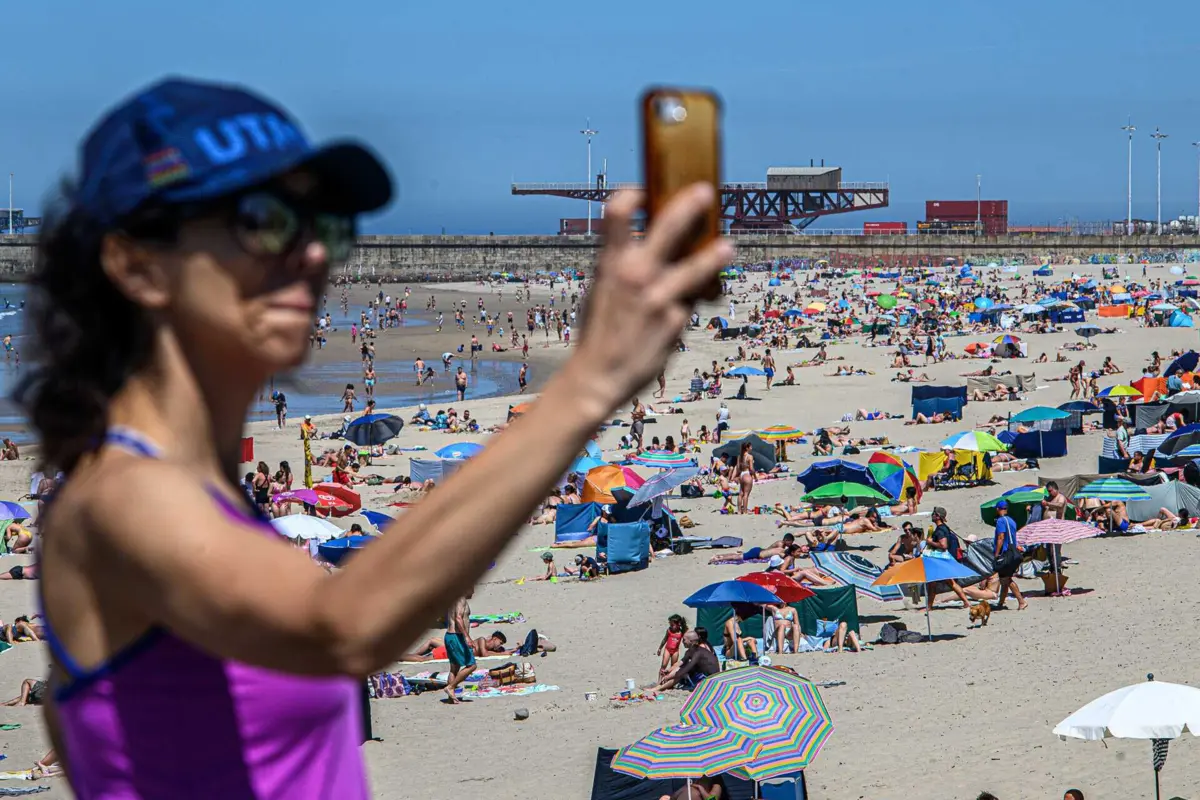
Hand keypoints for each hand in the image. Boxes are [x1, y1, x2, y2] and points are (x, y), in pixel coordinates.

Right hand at [568, 186, 733, 416]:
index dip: (629, 197)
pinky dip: (688, 304)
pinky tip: (683, 311)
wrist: (598, 376)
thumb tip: (651, 245)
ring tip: (728, 248)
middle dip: (689, 206)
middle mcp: (635, 276)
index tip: (641, 191)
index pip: (616, 215)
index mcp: (610, 265)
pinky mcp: (675, 321)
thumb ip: (624, 266)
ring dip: (713, 256)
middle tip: (705, 191)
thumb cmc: (600, 331)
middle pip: (667, 228)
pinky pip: (689, 303)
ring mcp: (658, 298)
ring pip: (694, 268)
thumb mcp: (602, 291)